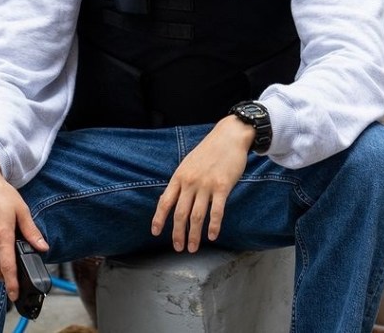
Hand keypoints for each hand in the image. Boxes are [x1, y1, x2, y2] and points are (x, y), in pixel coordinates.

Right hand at [0, 156, 48, 300]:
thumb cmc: (0, 193)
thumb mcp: (22, 209)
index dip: (11, 284)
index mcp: (2, 234)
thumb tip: (43, 247)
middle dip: (4, 275)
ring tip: (0, 254)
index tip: (14, 294)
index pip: (7, 267)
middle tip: (11, 265)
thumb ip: (31, 231)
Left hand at [151, 116, 254, 252]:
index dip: (158, 219)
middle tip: (178, 247)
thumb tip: (170, 199)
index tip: (155, 232)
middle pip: (180, 214)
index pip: (165, 202)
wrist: (229, 136)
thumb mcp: (188, 163)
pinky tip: (212, 236)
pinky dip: (213, 226)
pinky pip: (216, 211)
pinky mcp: (222, 186)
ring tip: (193, 248)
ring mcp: (206, 185)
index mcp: (179, 176)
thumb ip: (181, 181)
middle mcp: (190, 182)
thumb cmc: (209, 150)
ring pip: (197, 216)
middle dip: (178, 233)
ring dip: (194, 235)